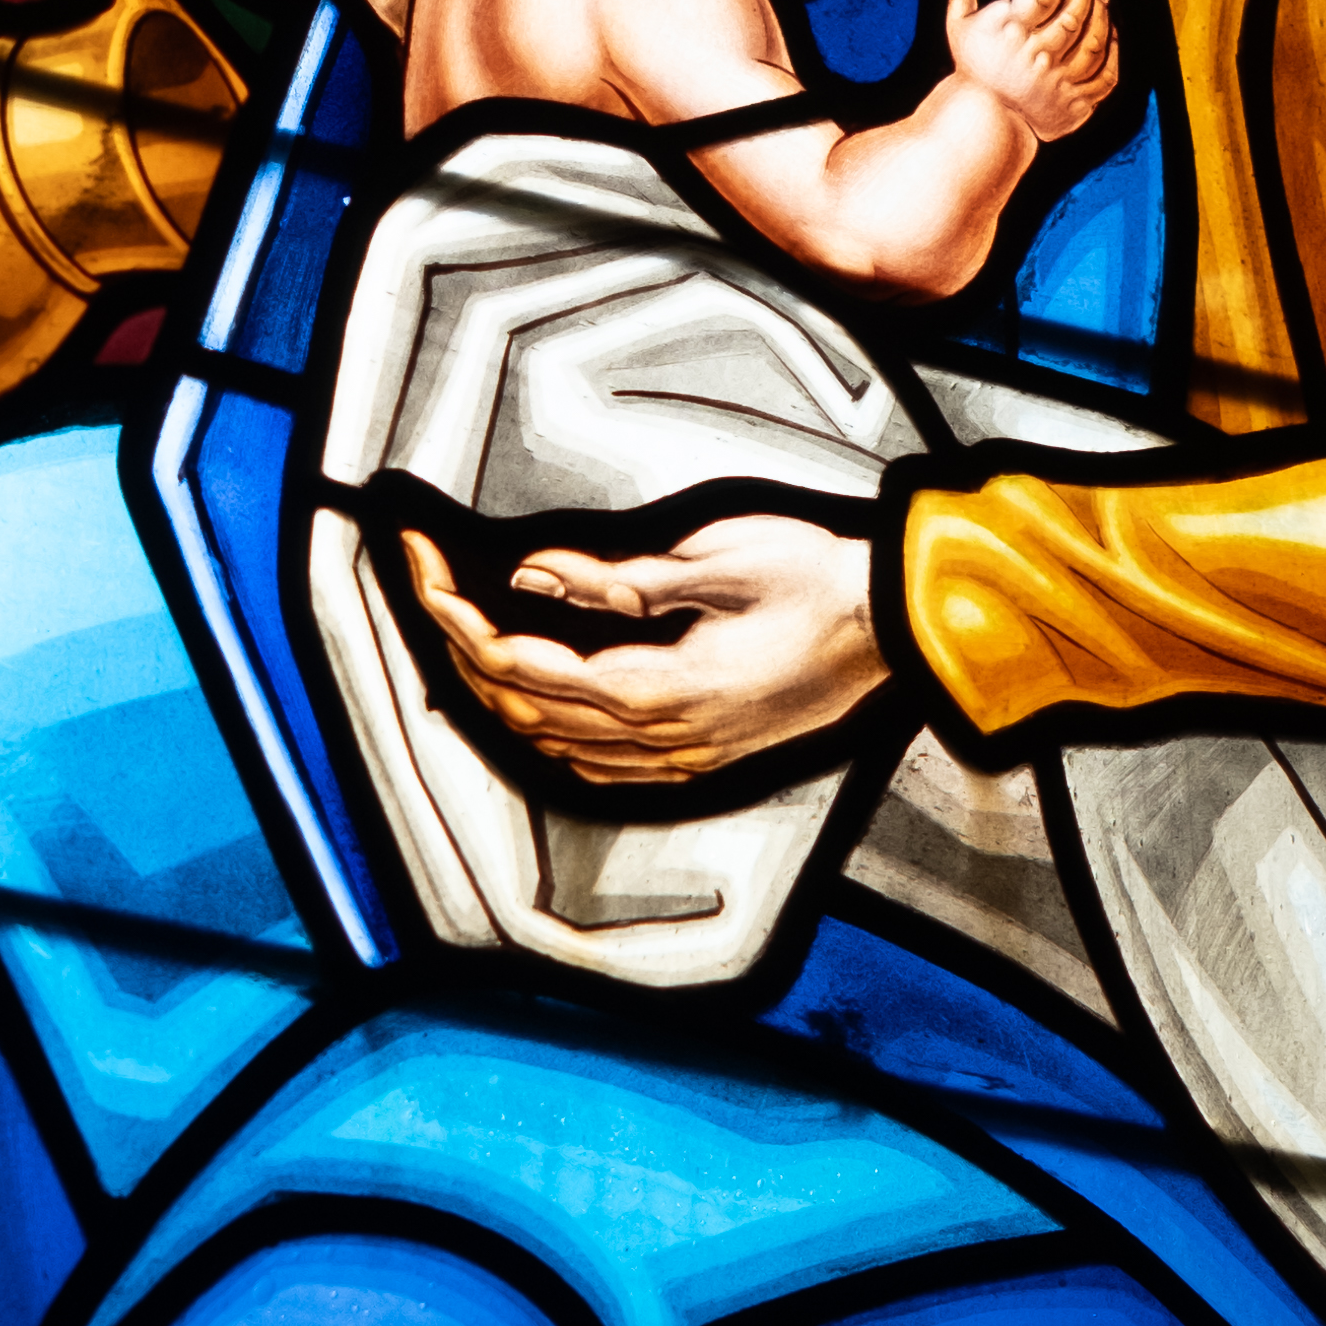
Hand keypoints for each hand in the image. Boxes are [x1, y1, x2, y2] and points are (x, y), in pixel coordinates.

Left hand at [399, 511, 889, 780]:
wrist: (897, 631)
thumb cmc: (821, 584)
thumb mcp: (718, 560)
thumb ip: (618, 580)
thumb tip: (537, 577)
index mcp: (661, 686)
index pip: (524, 662)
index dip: (461, 618)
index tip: (427, 573)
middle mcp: (665, 737)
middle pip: (525, 708)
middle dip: (462, 650)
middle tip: (430, 589)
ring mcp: (684, 757)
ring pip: (555, 744)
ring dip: (499, 696)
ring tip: (464, 639)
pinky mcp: (701, 759)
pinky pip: (599, 765)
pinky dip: (549, 734)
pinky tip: (538, 706)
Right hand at [941, 0, 1120, 142]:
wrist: (983, 117)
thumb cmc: (974, 64)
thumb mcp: (958, 24)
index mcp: (1009, 34)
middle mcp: (1035, 57)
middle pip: (1070, 20)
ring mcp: (1057, 82)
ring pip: (1091, 45)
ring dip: (1101, 17)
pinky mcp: (1073, 104)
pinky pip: (1104, 77)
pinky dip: (1113, 53)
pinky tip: (1112, 33)